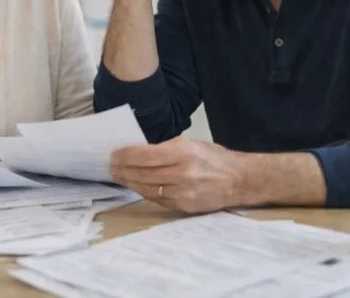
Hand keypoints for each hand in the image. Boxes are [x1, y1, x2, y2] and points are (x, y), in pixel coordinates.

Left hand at [110, 137, 250, 213]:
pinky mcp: (184, 206)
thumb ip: (165, 148)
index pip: (145, 155)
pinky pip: (157, 199)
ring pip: (146, 189)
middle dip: (123, 170)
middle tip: (111, 166)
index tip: (113, 155)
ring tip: (119, 176)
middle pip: (142, 173)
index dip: (125, 156)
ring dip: (129, 182)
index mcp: (183, 153)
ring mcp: (183, 192)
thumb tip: (139, 151)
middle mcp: (182, 173)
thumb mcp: (190, 143)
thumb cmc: (214, 158)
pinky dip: (145, 192)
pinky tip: (136, 186)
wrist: (239, 180)